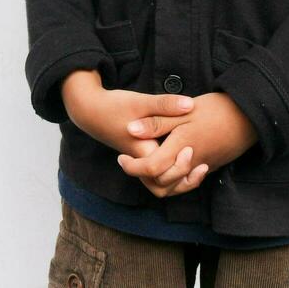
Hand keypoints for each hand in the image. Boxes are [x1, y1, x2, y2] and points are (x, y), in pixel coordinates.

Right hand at [60, 70, 209, 189]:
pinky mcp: (141, 156)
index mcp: (143, 150)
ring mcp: (140, 161)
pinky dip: (172, 173)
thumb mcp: (141, 101)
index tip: (190, 150)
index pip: (164, 172)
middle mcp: (141, 160)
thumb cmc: (114, 106)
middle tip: (197, 162)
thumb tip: (190, 105)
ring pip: (160, 185)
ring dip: (179, 181)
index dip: (182, 166)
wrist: (90, 110)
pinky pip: (158, 175)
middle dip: (183, 180)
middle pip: (163, 186)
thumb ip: (165, 105)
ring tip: (197, 167)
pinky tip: (185, 158)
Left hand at [116, 92, 258, 197]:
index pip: (150, 168)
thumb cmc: (216, 109)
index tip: (121, 158)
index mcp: (181, 146)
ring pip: (174, 185)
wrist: (249, 116)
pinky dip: (174, 176)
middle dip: (142, 176)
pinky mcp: (210, 166)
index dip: (132, 167)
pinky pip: (186, 180)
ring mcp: (202, 167)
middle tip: (128, 161)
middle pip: (160, 183)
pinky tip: (168, 161)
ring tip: (145, 162)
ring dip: (158, 179)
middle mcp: (191, 163)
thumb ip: (156, 122)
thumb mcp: (183, 111)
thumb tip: (130, 129)